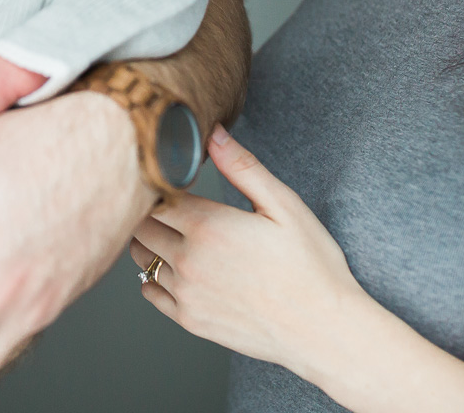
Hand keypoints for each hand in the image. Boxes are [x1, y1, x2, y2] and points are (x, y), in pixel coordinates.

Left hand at [129, 126, 371, 378]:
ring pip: (140, 257)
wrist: (324, 329)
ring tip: (170, 232)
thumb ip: (243, 167)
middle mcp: (188, 261)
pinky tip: (173, 268)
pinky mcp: (190, 320)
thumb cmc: (311, 267)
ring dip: (148, 241)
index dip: (160, 183)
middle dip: (149, 209)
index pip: (156, 194)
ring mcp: (186, 294)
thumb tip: (213, 134)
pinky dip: (152, 276)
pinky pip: (150, 292)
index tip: (171, 179)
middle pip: (141, 224)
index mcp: (208, 226)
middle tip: (167, 203)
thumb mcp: (284, 206)